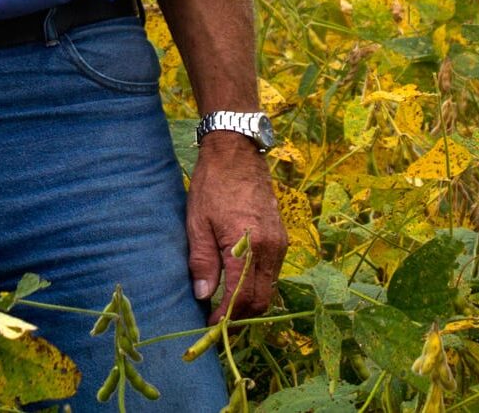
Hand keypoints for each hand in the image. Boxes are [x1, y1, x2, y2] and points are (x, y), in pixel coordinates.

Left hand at [186, 133, 286, 323]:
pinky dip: (257, 284)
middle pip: (260, 300)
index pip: (240, 298)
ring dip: (249, 302)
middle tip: (217, 321)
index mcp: (249, 246)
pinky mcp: (281, 236)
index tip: (209, 326)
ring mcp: (280, 243)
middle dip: (240, 317)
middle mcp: (271, 248)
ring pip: (269, 288)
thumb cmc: (212, 185)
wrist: (237, 152)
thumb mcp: (197, 223)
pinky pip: (272, 272)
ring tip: (225, 305)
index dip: (224, 317)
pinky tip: (238, 282)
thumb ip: (202, 262)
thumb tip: (203, 296)